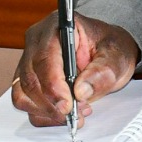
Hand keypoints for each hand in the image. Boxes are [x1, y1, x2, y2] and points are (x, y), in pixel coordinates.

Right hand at [10, 11, 140, 127]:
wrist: (109, 53)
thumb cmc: (110, 47)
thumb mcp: (117, 55)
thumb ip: (103, 71)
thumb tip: (81, 91)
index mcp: (58, 26)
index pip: (45, 57)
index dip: (53, 84)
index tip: (67, 104)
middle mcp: (37, 42)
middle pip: (31, 79)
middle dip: (53, 103)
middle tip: (76, 113)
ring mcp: (29, 61)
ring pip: (23, 94)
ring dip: (48, 111)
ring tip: (75, 113)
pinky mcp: (28, 80)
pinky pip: (25, 103)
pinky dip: (44, 115)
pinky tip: (65, 113)